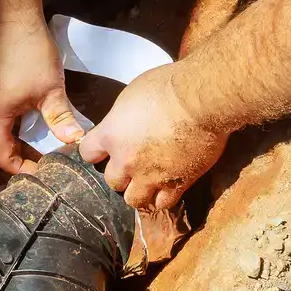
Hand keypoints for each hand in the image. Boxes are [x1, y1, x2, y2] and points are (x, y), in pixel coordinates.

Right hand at [0, 18, 84, 173]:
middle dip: (22, 155)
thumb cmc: (27, 51)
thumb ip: (61, 118)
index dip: (22, 168)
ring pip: (1, 127)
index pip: (1, 157)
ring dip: (21, 136)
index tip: (44, 171)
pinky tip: (39, 113)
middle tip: (48, 158)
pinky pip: (2, 111)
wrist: (9, 12)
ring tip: (47, 139)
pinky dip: (19, 120)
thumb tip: (76, 143)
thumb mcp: (50, 89)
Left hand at [76, 64, 226, 211]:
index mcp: (111, 135)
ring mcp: (151, 176)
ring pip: (134, 200)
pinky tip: (168, 185)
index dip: (97, 151)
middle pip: (112, 181)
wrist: (202, 101)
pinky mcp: (177, 184)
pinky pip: (164, 203)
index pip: (88, 153)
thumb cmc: (168, 87)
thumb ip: (122, 118)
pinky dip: (164, 196)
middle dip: (121, 173)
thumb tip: (123, 124)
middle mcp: (126, 161)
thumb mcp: (132, 95)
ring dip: (139, 190)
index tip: (105, 148)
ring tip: (149, 180)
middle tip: (134, 162)